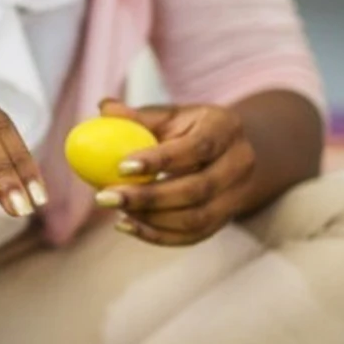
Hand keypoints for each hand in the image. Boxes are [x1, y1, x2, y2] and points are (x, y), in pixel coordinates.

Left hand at [91, 99, 255, 246]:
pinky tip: (126, 224)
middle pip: (198, 189)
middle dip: (148, 197)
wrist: (227, 151)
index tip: (121, 167)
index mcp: (226, 128)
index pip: (197, 147)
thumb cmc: (187, 129)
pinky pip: (193, 236)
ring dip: (150, 219)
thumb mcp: (169, 115)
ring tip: (115, 208)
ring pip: (197, 218)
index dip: (160, 160)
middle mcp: (239, 163)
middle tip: (105, 197)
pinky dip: (157, 235)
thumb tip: (104, 108)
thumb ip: (137, 116)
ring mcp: (237, 195)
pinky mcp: (226, 219)